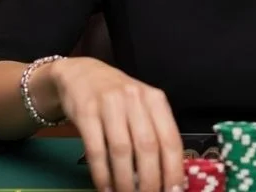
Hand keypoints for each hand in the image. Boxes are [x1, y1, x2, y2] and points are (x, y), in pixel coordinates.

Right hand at [48, 57, 184, 191]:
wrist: (82, 74)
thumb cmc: (118, 97)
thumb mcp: (141, 105)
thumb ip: (155, 133)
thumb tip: (168, 174)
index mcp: (155, 99)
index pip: (170, 138)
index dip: (173, 169)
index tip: (173, 191)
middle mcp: (135, 98)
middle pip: (147, 146)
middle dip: (150, 180)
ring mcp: (109, 104)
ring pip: (122, 150)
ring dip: (125, 181)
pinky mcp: (86, 112)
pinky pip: (96, 150)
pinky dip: (102, 174)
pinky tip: (105, 188)